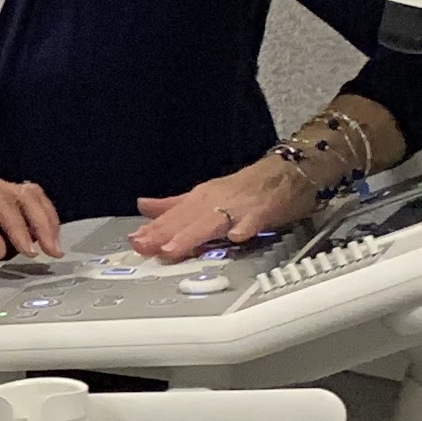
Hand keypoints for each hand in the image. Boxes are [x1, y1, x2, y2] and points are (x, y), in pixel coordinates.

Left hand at [0, 164, 59, 263]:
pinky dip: (33, 219)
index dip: (19, 226)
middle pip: (20, 194)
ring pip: (25, 196)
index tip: (29, 250)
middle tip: (53, 249)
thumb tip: (0, 246)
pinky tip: (40, 238)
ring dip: (43, 219)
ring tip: (52, 245)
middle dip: (41, 221)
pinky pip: (18, 204)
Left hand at [131, 156, 320, 259]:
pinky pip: (253, 221)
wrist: (287, 172)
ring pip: (212, 221)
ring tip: (174, 249)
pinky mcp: (263, 212)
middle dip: (164, 233)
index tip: (133, 241)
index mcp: (201, 199)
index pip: (171, 216)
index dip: (152, 229)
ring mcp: (239, 207)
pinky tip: (236, 237)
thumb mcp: (205, 196)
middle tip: (144, 247)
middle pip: (186, 219)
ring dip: (193, 235)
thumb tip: (143, 206)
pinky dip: (244, 228)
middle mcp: (215, 202)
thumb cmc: (248, 187)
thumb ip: (174, 205)